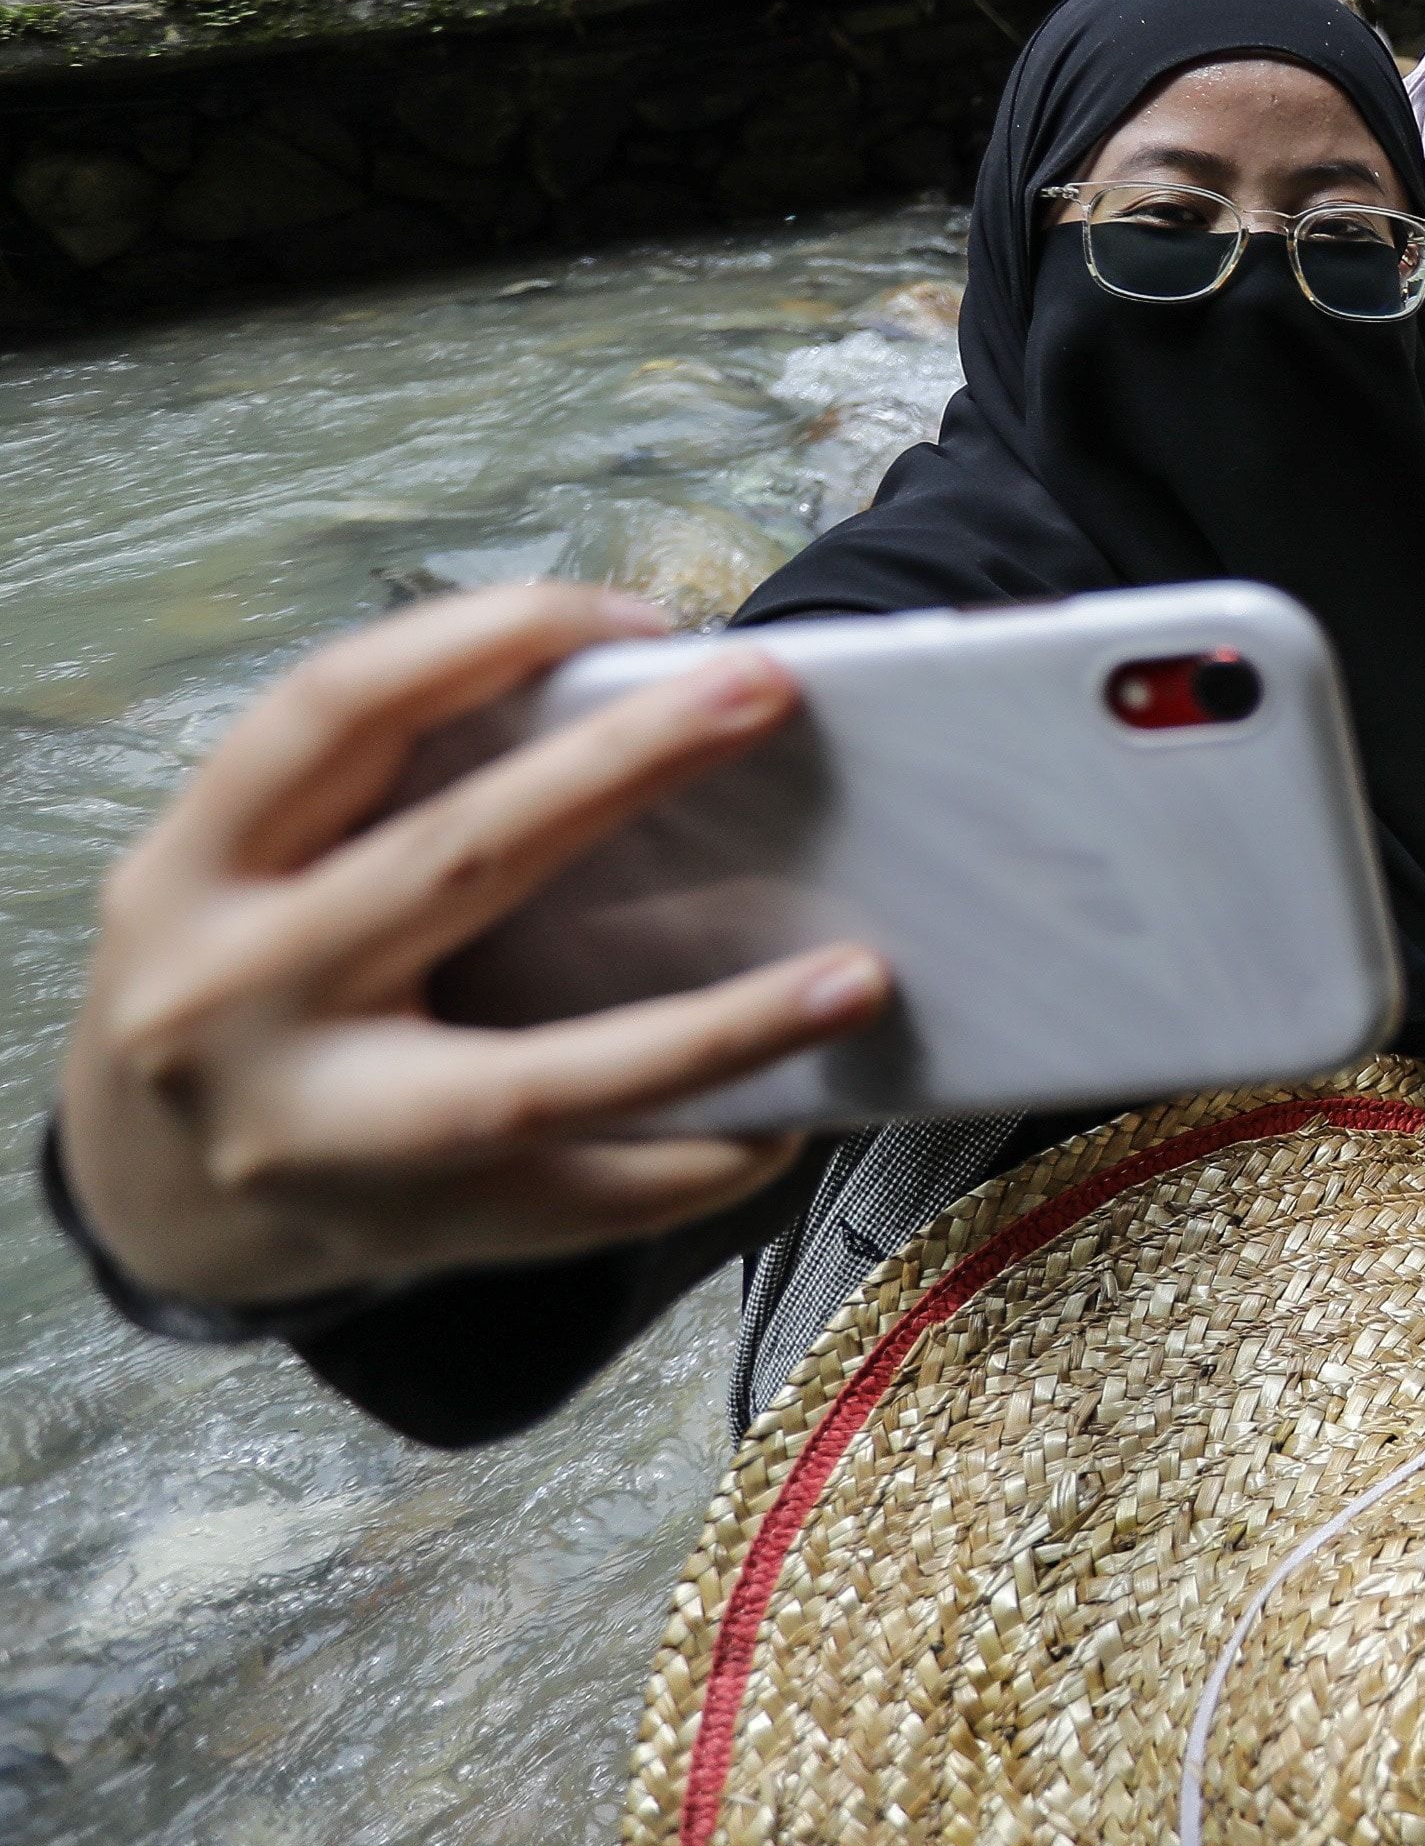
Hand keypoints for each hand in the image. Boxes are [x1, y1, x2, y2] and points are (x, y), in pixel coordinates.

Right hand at [56, 585, 889, 1310]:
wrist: (144, 1192)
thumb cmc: (256, 974)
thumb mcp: (255, 869)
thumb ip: (384, 793)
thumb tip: (643, 695)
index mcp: (193, 867)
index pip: (336, 709)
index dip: (483, 637)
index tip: (634, 614)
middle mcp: (227, 995)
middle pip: (456, 859)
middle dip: (625, 766)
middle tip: (770, 693)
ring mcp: (312, 1133)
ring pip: (536, 1079)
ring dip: (715, 1027)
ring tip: (858, 976)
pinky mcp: (397, 1231)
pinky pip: (579, 1200)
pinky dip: (695, 1156)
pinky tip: (790, 1116)